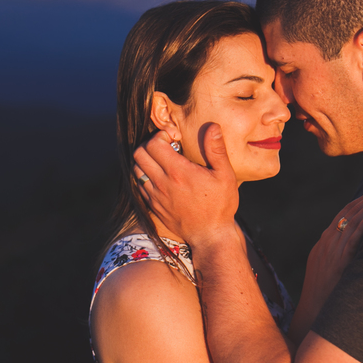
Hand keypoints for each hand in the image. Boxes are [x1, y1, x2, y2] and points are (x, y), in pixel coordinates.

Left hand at [133, 124, 240, 248]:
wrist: (209, 236)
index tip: (175, 139)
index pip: (154, 144)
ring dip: (146, 160)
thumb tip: (212, 126)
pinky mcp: (153, 206)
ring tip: (162, 161)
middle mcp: (162, 183)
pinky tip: (160, 177)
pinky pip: (139, 185)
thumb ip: (216, 150)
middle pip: (139, 154)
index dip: (161, 135)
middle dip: (150, 145)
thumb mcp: (225, 176)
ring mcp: (155, 195)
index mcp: (178, 172)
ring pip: (136, 169)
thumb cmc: (220, 206)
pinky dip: (145, 176)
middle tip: (166, 147)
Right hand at [290, 183, 362, 343]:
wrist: (311, 316)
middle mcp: (326, 244)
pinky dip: (360, 227)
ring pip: (350, 222)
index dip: (360, 200)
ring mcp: (330, 253)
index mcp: (324, 244)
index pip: (343, 214)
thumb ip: (340, 256)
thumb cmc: (324, 297)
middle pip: (348, 213)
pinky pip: (350, 242)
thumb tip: (357, 249)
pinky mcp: (337, 264)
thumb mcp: (328, 271)